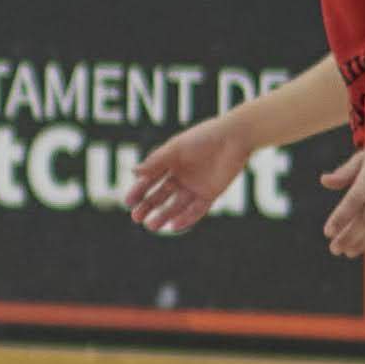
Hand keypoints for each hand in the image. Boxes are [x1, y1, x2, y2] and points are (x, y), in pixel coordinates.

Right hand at [124, 112, 253, 234]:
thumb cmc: (204, 137)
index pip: (150, 180)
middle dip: (148, 206)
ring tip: (152, 225)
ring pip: (176, 205)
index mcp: (170, 163)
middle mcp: (181, 176)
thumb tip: (134, 172)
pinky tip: (174, 226)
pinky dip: (186, 219)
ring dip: (164, 215)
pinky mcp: (210, 194)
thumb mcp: (176, 148)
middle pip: (160, 195)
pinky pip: (196, 210)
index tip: (129, 202)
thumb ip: (156, 161)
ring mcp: (195, 186)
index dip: (139, 191)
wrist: (235, 137)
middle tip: (136, 217)